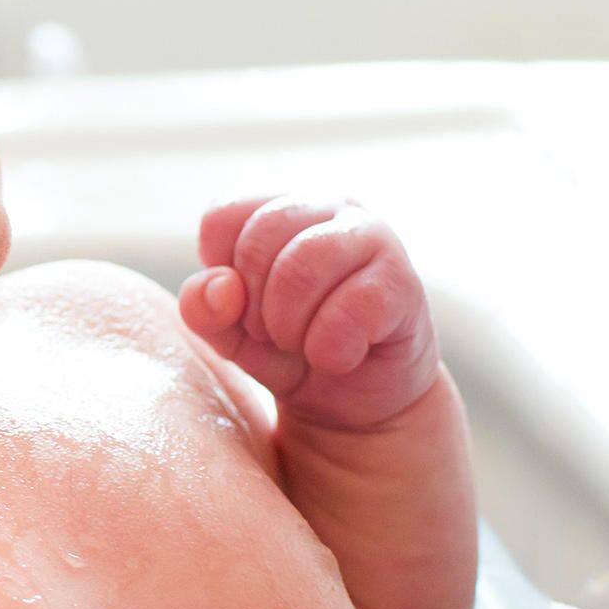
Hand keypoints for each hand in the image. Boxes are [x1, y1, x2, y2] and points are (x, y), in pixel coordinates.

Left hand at [177, 195, 439, 430]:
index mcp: (279, 207)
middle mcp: (327, 207)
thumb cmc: (291, 351)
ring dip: (289, 324)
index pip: (222, 217)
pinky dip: (330, 348)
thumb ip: (206, 310)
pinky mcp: (403, 280)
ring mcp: (371, 236)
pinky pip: (352, 306)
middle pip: (259, 237)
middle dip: (253, 305)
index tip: (243, 308)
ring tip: (301, 346)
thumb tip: (220, 288)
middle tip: (272, 335)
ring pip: (303, 264)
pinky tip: (337, 357)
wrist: (359, 401)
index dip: (221, 275)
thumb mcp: (232, 336)